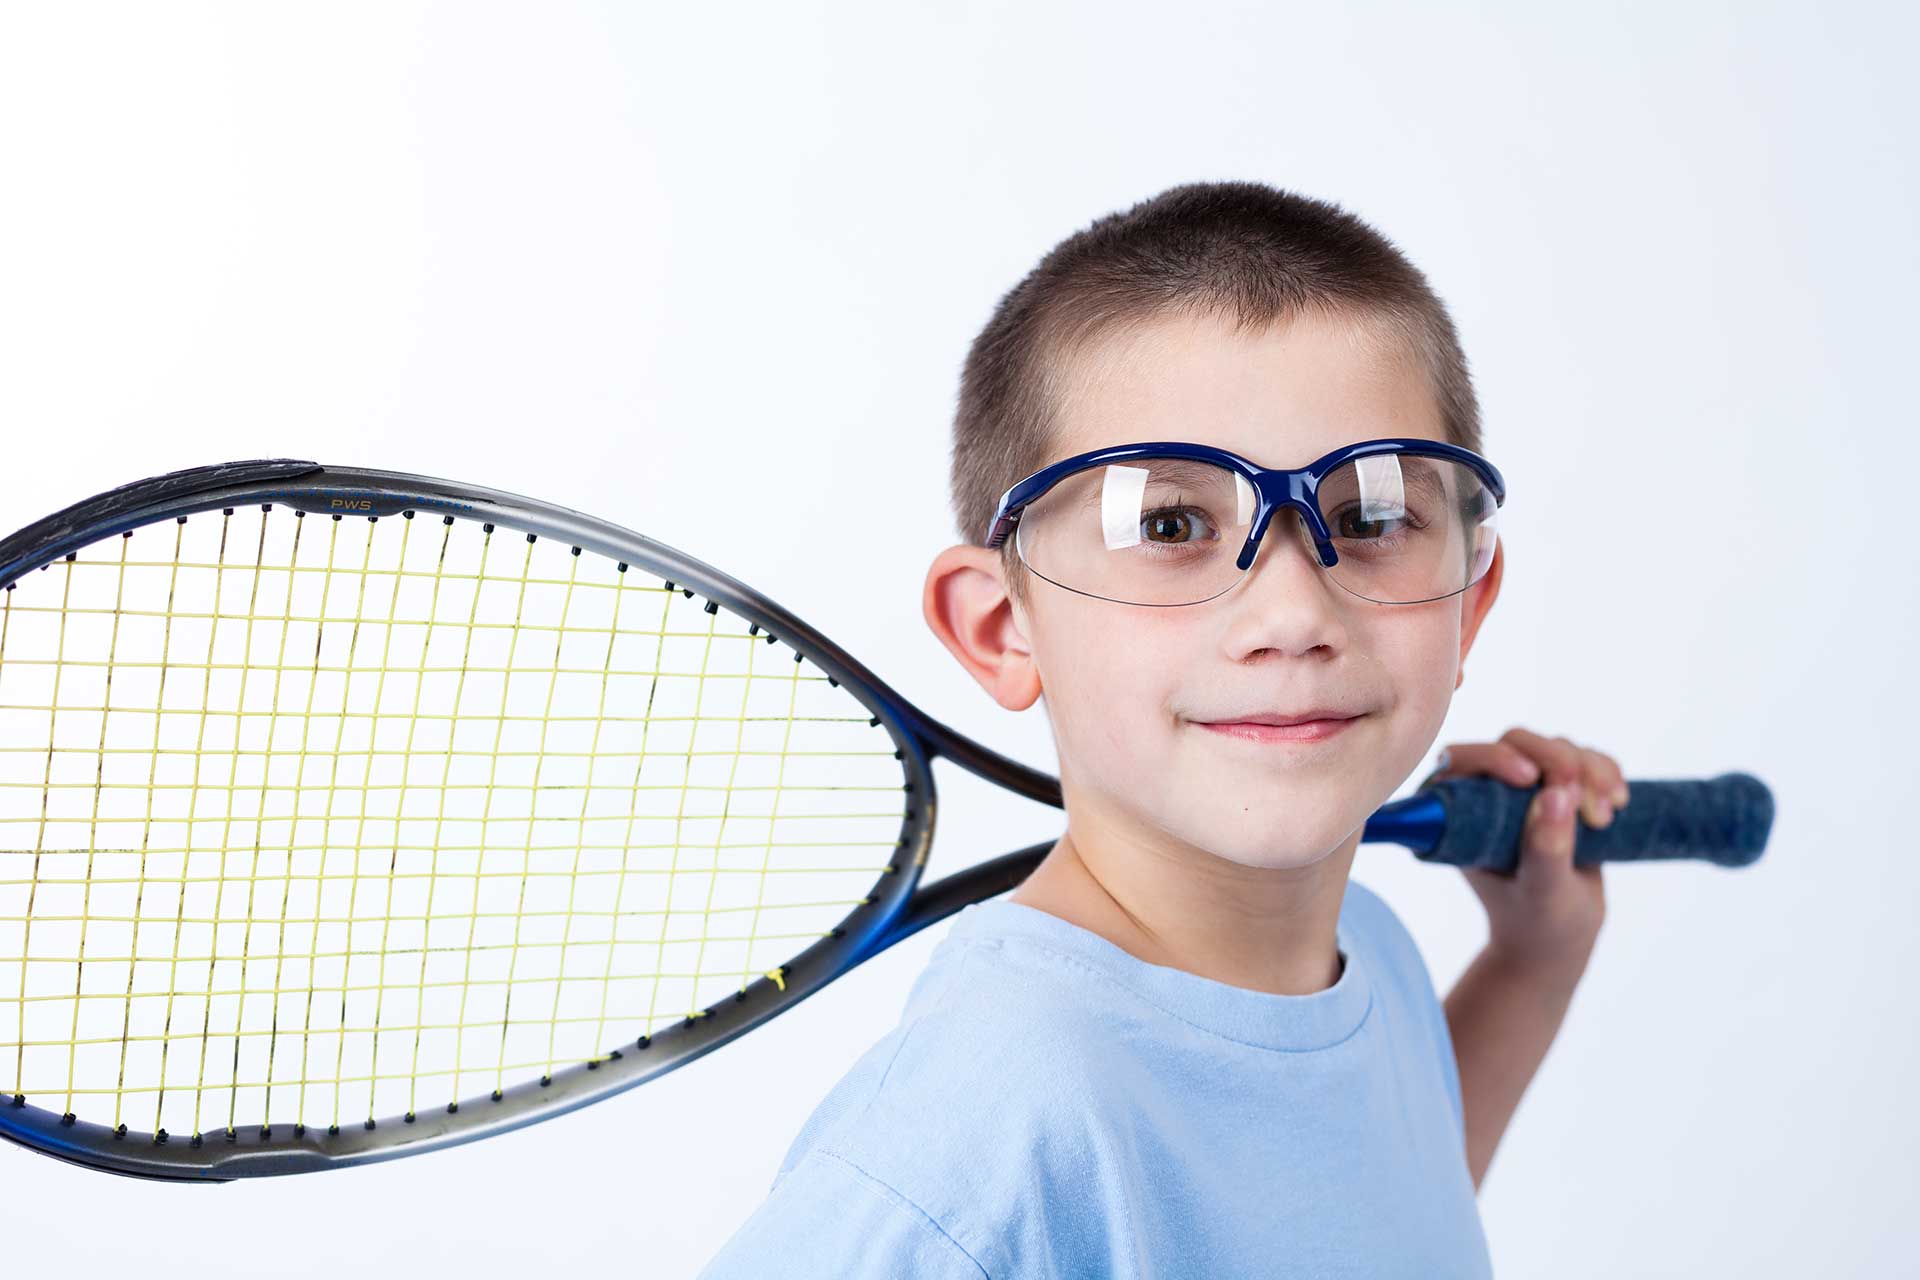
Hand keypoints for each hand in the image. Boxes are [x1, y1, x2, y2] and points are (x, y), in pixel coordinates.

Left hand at [1420, 727, 1623, 973]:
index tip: (1530, 779)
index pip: (1462, 760)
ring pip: (1556, 747)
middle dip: (1559, 762)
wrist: (1560, 938)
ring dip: (1590, 772)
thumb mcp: (1543, 893)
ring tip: (1604, 819)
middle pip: (1517, 742)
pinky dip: (1606, 772)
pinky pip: (1585, 759)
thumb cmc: (1538, 922)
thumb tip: (1556, 795)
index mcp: (1457, 814)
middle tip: (1589, 809)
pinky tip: (1619, 802)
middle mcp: (1486, 793)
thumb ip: (1545, 849)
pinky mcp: (1560, 790)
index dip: (1495, 757)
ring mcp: (1525, 789)